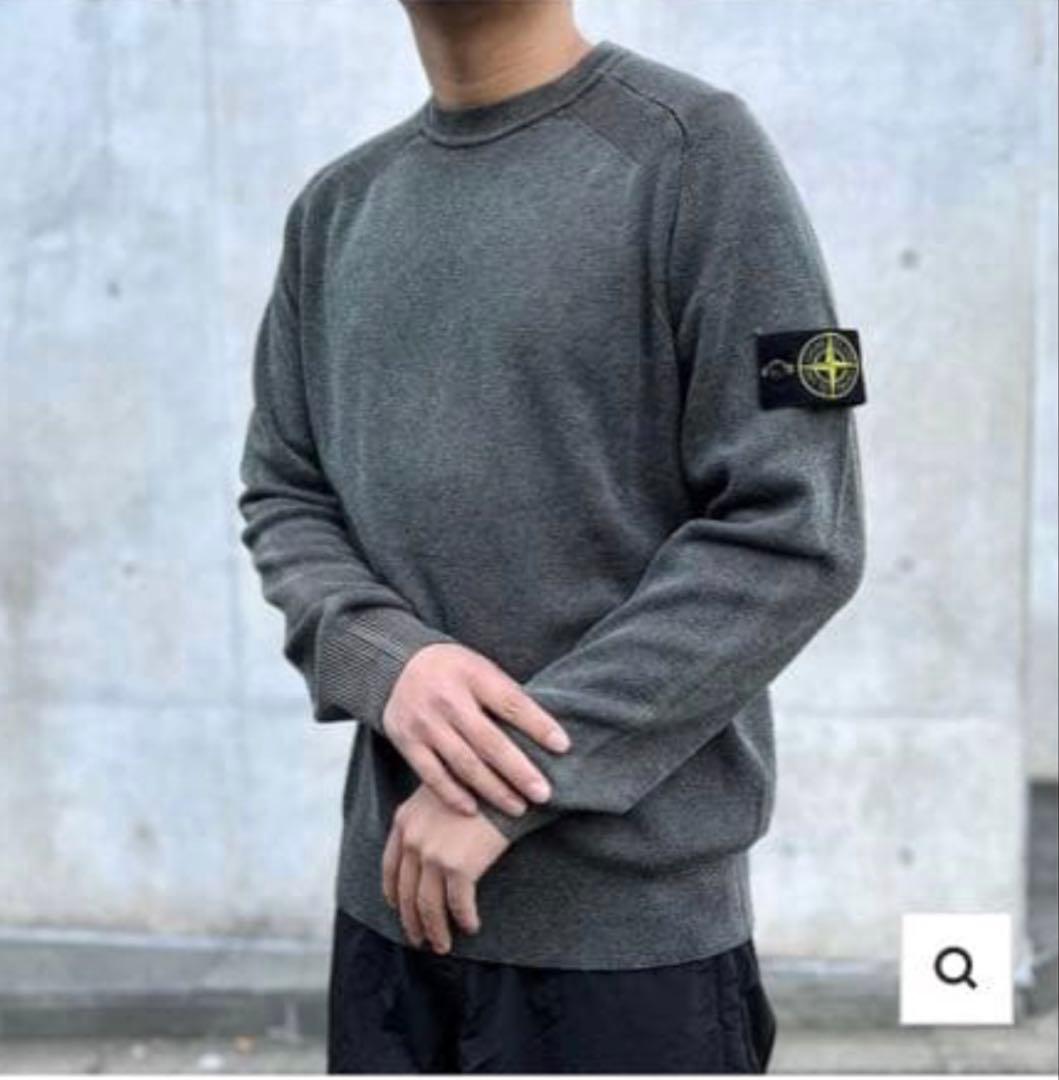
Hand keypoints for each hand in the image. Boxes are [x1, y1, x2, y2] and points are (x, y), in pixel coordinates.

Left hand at [381, 784, 510, 953]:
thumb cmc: (481, 782)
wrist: (506, 779)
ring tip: (442, 946)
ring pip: (428, 906)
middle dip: (412, 921)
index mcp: (404, 820)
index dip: (394, 892)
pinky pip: (458, 905)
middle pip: (406, 892)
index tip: (398, 908)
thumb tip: (430, 846)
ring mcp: (433, 854)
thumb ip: (428, 817)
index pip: (390, 866)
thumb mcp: (442, 791)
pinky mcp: (458, 867)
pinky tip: (471, 926)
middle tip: (419, 940)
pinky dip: (464, 919)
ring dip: (435, 931)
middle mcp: (413, 839)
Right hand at [382, 642, 570, 817]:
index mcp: (473, 674)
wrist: (399, 665)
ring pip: (464, 763)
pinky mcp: (406, 741)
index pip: (511, 703)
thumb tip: (549, 732)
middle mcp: (447, 698)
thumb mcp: (482, 669)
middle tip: (544, 794)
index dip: (538, 724)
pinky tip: (475, 810)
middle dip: (519, 770)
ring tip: (518, 808)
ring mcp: (425, 722)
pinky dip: (453, 794)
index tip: (563, 747)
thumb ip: (506, 696)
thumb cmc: (456, 672)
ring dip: (493, 790)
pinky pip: (432, 775)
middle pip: (489, 740)